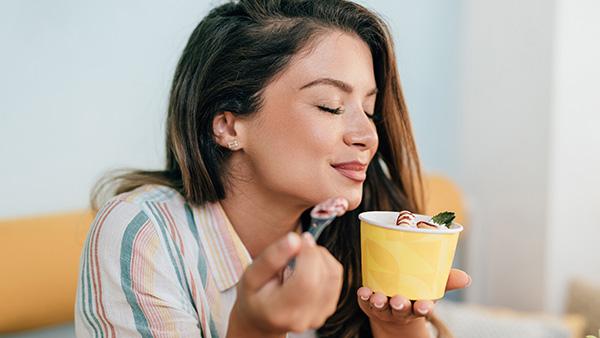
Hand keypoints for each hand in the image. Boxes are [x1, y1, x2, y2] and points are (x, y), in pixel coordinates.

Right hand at [227, 232, 343, 337]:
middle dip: (313, 252)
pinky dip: (325, 263)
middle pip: (323, 276)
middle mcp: (303, 318)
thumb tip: (295, 239)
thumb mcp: (251, 275)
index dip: (308, 254)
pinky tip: (308, 265)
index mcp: (280, 311)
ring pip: (333, 273)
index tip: (299, 239)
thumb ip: (271, 257)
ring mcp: (319, 315)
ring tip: (300, 257)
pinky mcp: (329, 308)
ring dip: (320, 256)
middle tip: (295, 247)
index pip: (307, 281)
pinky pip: (336, 277)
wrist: (263, 317)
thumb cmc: (255, 296)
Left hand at [356, 269, 470, 336]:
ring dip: (380, 302)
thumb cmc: (416, 290)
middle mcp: (401, 308)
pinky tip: (363, 291)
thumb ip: (446, 279)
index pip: (423, 309)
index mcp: (418, 304)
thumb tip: (466, 278)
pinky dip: (364, 297)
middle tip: (400, 300)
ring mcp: (384, 307)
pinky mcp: (369, 303)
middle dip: (400, 306)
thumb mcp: (432, 285)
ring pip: (382, 306)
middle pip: (401, 309)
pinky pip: (365, 301)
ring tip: (379, 297)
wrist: (393, 305)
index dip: (424, 308)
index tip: (424, 305)